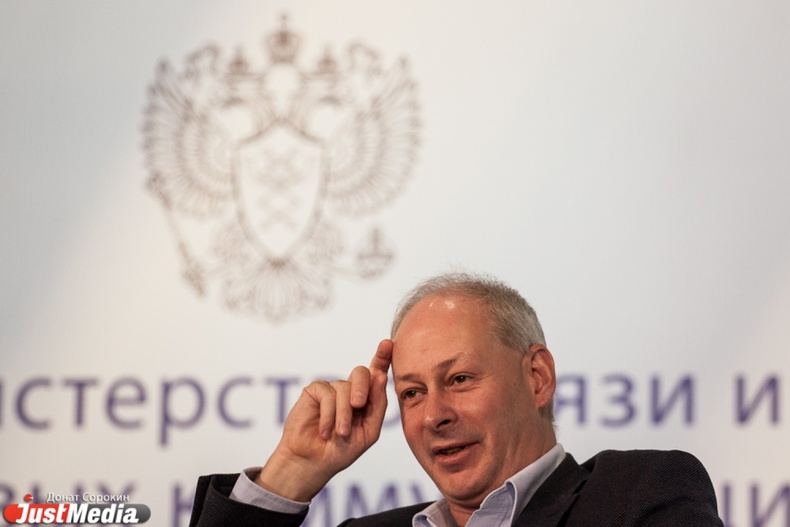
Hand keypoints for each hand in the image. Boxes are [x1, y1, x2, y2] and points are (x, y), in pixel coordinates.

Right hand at [255, 339, 392, 500]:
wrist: (314, 462)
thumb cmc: (343, 449)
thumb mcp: (369, 431)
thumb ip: (378, 405)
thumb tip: (380, 376)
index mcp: (367, 399)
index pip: (376, 374)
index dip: (382, 357)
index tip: (388, 344)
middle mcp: (350, 390)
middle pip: (362, 373)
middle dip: (362, 388)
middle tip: (358, 405)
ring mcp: (332, 389)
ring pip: (344, 388)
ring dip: (343, 414)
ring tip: (339, 433)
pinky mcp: (314, 391)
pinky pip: (326, 393)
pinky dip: (327, 414)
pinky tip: (324, 430)